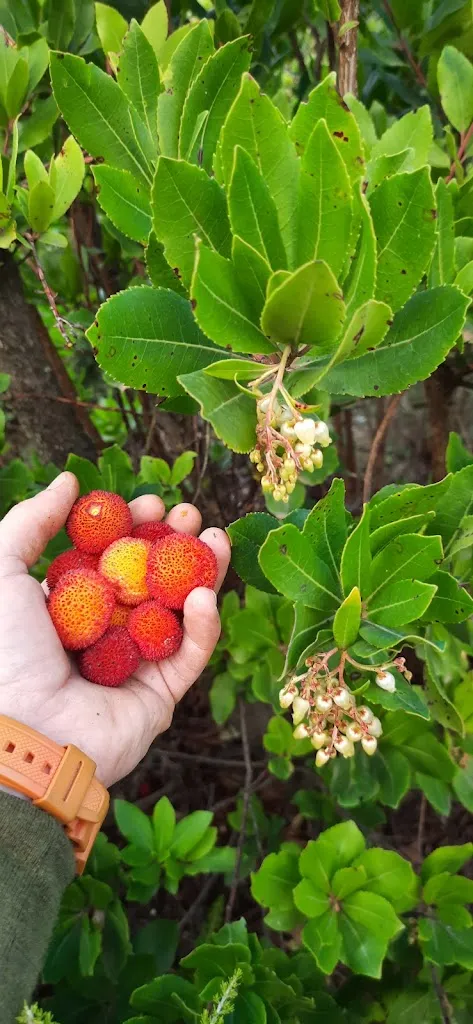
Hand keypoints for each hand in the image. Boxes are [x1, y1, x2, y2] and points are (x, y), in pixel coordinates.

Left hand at [0, 473, 229, 786]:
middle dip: (173, 542)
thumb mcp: (0, 571)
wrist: (21, 731)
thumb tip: (70, 482)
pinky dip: (202, 624)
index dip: (133, 528)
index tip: (149, 503)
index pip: (111, 558)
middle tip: (188, 514)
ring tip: (215, 536)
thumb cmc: (4, 652)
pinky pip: (189, 653)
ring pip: (178, 611)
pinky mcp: (160, 694)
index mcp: (67, 606)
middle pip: (151, 578)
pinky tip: (201, 594)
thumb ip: (31, 521)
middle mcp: (104, 632)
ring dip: (201, 572)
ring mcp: (135, 663)